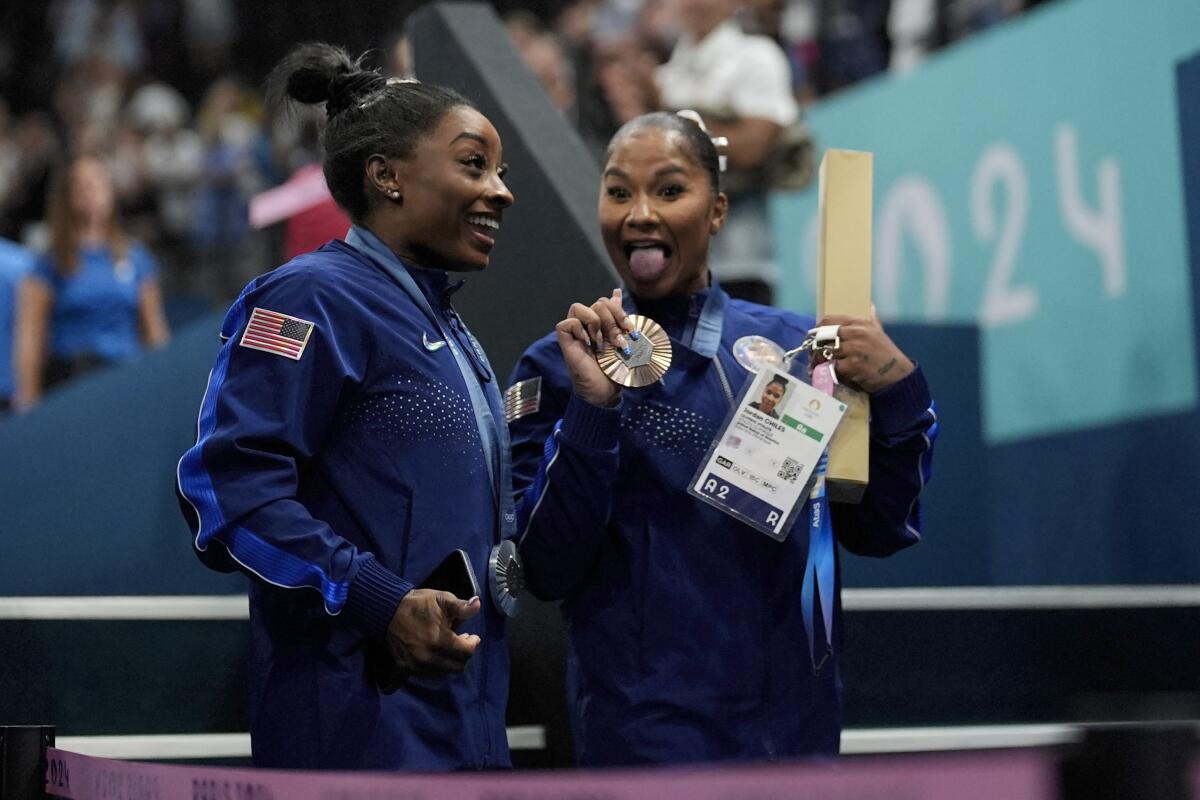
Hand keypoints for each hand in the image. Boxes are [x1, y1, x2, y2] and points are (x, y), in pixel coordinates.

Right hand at [384, 589, 480, 679]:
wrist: (388, 609)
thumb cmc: (418, 604)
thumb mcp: (442, 599)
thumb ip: (462, 607)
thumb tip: (478, 604)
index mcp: (440, 640)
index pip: (466, 652)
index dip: (473, 643)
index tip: (473, 636)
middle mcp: (429, 657)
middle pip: (457, 666)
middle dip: (463, 655)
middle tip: (461, 641)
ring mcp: (416, 665)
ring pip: (442, 673)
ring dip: (449, 662)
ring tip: (448, 648)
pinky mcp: (404, 668)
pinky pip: (423, 676)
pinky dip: (431, 670)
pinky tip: (433, 659)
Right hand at [555, 288, 634, 407]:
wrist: (605, 390)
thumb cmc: (614, 370)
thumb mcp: (622, 340)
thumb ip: (619, 318)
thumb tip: (617, 293)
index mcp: (602, 323)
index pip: (607, 302)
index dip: (620, 311)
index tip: (630, 329)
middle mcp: (587, 324)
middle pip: (598, 303)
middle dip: (613, 321)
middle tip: (619, 342)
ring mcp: (575, 331)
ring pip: (579, 307)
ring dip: (596, 323)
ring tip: (602, 343)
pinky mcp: (565, 340)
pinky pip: (568, 322)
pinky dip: (580, 330)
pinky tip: (588, 344)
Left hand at [810, 308, 913, 393]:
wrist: (896, 373)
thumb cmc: (886, 353)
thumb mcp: (879, 331)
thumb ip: (871, 318)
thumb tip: (870, 304)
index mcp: (860, 323)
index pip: (829, 320)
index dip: (818, 328)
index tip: (815, 336)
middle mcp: (856, 333)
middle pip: (824, 336)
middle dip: (815, 346)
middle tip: (813, 353)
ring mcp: (853, 349)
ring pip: (826, 351)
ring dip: (820, 360)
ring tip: (818, 365)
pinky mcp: (851, 365)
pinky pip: (832, 366)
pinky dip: (830, 371)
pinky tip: (830, 373)